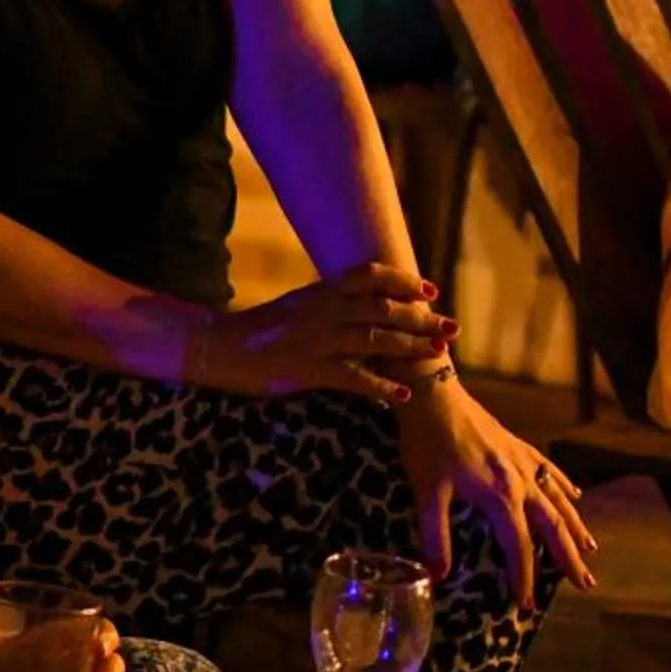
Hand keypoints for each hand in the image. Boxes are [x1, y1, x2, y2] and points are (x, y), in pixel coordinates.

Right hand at [193, 263, 455, 403]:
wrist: (218, 348)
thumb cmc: (260, 329)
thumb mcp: (297, 305)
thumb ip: (330, 302)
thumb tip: (366, 302)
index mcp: (321, 291)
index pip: (370, 275)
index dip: (403, 280)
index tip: (430, 289)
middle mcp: (323, 310)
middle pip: (382, 308)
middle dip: (421, 318)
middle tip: (452, 328)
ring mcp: (316, 340)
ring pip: (374, 339)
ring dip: (411, 348)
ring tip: (438, 356)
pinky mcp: (307, 370)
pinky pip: (352, 378)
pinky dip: (381, 387)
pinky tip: (402, 396)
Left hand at [394, 380, 598, 605]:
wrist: (433, 395)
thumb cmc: (427, 443)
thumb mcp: (426, 492)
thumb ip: (434, 536)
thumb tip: (437, 576)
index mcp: (500, 496)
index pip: (518, 546)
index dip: (523, 578)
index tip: (526, 605)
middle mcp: (520, 481)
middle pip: (552, 527)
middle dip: (569, 558)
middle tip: (586, 584)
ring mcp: (522, 462)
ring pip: (558, 500)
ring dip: (576, 527)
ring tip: (591, 550)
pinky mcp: (518, 446)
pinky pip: (550, 471)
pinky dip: (564, 486)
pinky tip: (576, 496)